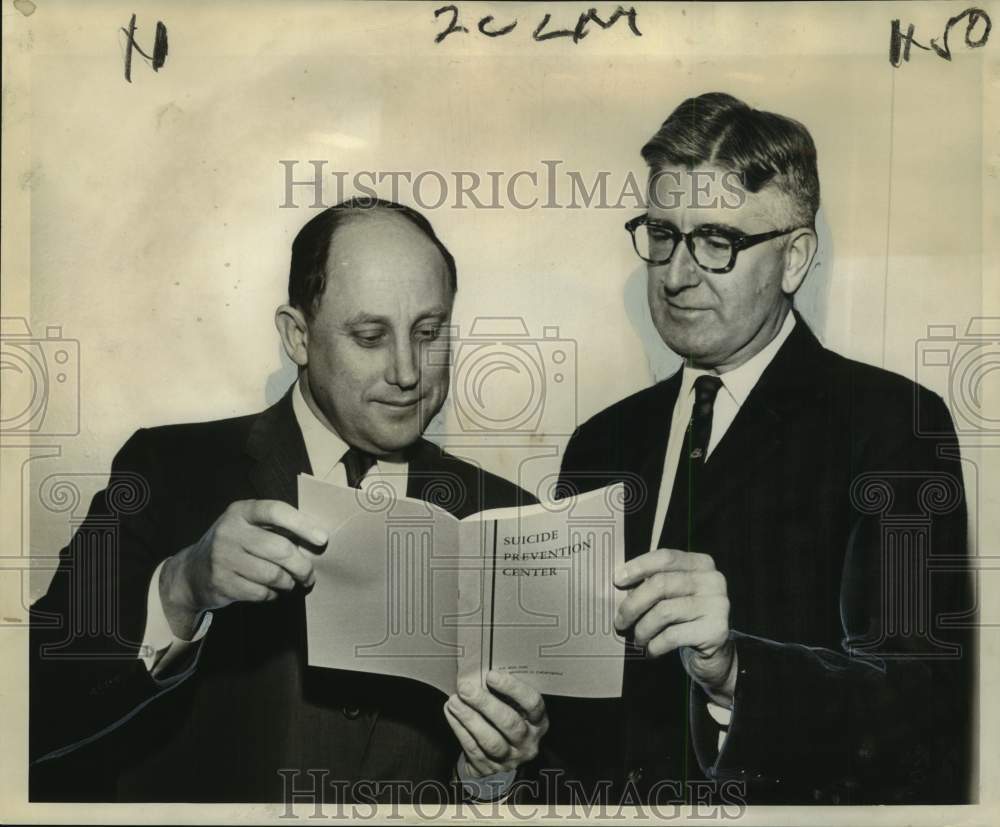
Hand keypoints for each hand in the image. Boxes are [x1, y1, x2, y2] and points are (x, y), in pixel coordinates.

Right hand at [159, 499, 327, 637]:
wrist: (192, 572)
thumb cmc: (235, 545)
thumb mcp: (248, 527)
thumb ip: (276, 529)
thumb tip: (317, 541)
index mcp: (241, 511)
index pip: (276, 511)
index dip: (302, 524)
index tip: (322, 539)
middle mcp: (229, 531)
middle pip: (280, 549)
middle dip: (302, 565)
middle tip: (309, 574)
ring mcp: (223, 558)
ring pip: (273, 574)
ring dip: (288, 582)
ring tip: (289, 582)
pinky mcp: (222, 583)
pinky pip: (261, 593)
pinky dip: (272, 594)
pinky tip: (269, 590)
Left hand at [444, 671, 548, 775]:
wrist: (499, 754)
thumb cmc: (506, 717)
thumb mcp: (514, 706)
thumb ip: (504, 692)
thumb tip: (481, 670)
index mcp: (538, 722)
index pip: (532, 704)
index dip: (513, 689)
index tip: (491, 675)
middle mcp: (528, 742)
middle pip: (510, 724)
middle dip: (485, 704)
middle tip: (465, 688)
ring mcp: (510, 759)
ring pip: (490, 741)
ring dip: (469, 719)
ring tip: (454, 701)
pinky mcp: (490, 769)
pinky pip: (474, 750)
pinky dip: (460, 730)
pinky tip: (451, 713)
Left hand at [615, 547, 736, 706]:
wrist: (715, 653)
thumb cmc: (684, 618)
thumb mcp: (672, 595)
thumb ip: (653, 583)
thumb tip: (619, 582)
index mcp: (701, 564)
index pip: (665, 557)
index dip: (638, 567)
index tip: (617, 580)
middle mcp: (713, 580)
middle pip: (661, 584)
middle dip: (633, 604)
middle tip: (619, 621)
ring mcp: (717, 605)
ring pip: (664, 612)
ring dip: (642, 628)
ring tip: (637, 639)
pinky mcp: (715, 631)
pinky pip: (672, 636)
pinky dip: (655, 645)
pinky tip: (650, 650)